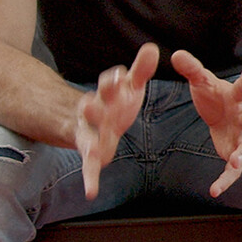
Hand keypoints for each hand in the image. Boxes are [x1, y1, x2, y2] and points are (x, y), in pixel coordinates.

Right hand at [75, 44, 156, 198]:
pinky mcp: (91, 153)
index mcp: (106, 93)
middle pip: (93, 107)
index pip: (107, 84)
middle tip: (91, 105)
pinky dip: (89, 179)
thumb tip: (153, 48)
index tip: (118, 76)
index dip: (112, 80)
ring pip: (87, 138)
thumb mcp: (130, 85)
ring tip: (92, 152)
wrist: (91, 119)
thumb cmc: (116, 100)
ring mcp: (90, 133)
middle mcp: (94, 111)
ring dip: (89, 143)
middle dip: (93, 106)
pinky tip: (90, 192)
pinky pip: (89, 167)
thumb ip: (141, 70)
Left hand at [172, 49, 241, 197]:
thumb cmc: (216, 96)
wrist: (226, 114)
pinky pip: (233, 171)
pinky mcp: (236, 154)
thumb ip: (191, 69)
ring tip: (236, 162)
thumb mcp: (202, 82)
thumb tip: (174, 54)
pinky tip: (214, 191)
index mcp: (238, 97)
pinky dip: (225, 181)